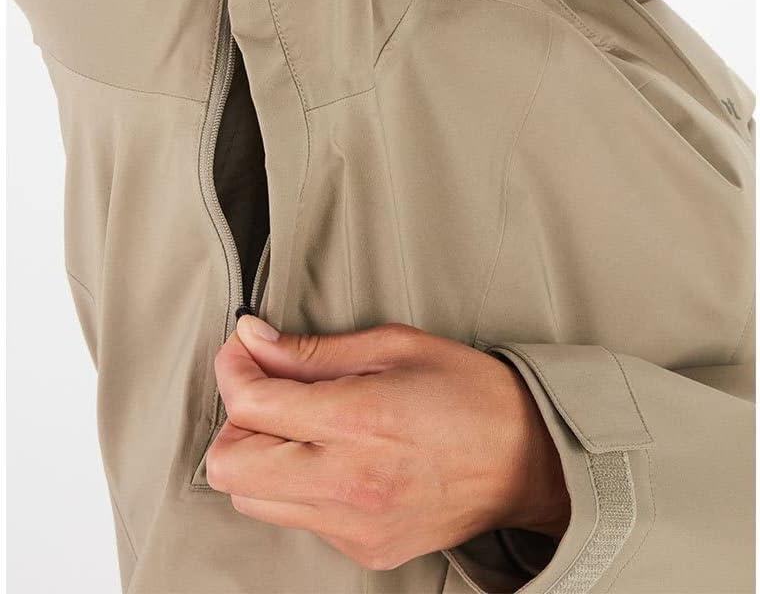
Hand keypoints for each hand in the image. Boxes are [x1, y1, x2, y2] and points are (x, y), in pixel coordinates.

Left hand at [208, 317, 569, 570]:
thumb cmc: (468, 391)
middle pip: (231, 468)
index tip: (242, 351)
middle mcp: (348, 483)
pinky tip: (334, 457)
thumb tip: (252, 340)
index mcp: (358, 421)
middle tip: (268, 392)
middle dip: (235, 423)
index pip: (250, 406)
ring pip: (252, 500)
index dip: (232, 370)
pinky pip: (297, 519)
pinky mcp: (363, 550)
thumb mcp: (394, 346)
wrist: (529, 460)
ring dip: (259, 457)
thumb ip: (313, 351)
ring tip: (302, 425)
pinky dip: (296, 485)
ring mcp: (353, 526)